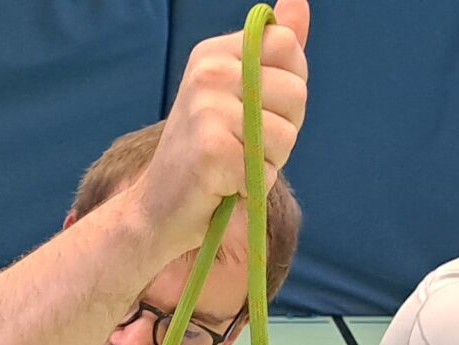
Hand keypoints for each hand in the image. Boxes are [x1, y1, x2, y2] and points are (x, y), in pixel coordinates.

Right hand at [130, 0, 310, 257]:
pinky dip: (252, 187)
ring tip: (234, 167)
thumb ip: (272, 53)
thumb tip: (298, 0)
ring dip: (269, 164)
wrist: (160, 209)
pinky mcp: (211, 149)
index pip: (288, 46)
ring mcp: (206, 109)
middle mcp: (208, 72)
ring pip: (286, 136)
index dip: (289, 87)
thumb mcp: (244, 95)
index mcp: (215, 53)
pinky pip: (266, 169)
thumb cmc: (210, 155)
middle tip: (244, 147)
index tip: (258, 111)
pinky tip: (224, 186)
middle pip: (296, 92)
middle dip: (284, 131)